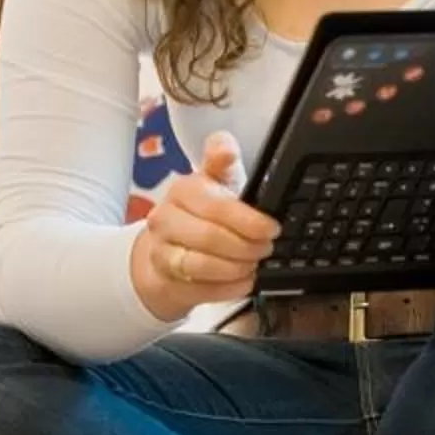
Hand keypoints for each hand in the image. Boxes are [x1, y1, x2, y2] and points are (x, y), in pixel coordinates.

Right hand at [130, 132, 279, 319]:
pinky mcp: (166, 280)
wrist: (166, 249)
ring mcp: (162, 251)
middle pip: (212, 237)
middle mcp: (166, 219)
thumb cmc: (200, 214)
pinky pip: (204, 289)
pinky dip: (230, 287)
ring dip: (239, 267)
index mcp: (183, 190)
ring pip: (205, 265)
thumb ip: (222, 163)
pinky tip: (243, 280)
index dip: (248, 220)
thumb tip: (224, 146)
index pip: (216, 205)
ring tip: (253, 263)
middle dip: (248, 246)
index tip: (271, 227)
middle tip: (266, 247)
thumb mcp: (215, 183)